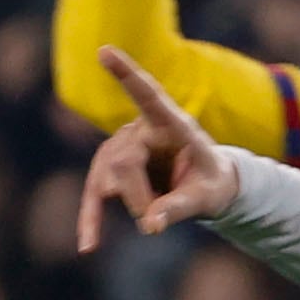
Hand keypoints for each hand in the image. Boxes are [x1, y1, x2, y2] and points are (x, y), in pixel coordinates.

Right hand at [75, 48, 240, 247]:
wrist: (205, 186)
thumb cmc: (211, 183)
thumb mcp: (207, 196)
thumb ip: (180, 207)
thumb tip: (149, 226)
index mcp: (172, 123)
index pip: (148, 95)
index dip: (127, 74)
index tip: (104, 51)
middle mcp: (140, 129)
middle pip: (123, 163)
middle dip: (139, 199)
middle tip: (157, 221)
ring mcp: (120, 147)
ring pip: (107, 180)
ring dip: (131, 205)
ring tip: (155, 217)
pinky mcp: (108, 170)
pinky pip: (93, 195)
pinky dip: (91, 221)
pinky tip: (88, 247)